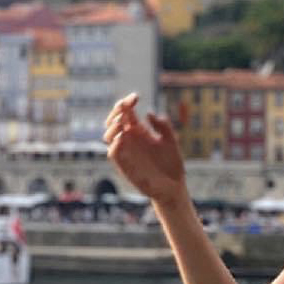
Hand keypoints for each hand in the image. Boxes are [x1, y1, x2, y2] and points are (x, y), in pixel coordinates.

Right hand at [104, 93, 186, 207]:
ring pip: (109, 136)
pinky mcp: (125, 166)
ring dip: (113, 126)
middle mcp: (130, 140)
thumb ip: (163, 126)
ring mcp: (126, 153)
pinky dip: (115, 144)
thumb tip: (149, 113)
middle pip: (114, 121)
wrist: (173, 187)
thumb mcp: (171, 141)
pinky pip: (114, 154)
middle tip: (126, 106)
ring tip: (122, 119)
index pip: (127, 113)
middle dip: (117, 111)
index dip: (127, 103)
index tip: (136, 97)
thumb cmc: (172, 164)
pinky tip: (123, 136)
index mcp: (140, 132)